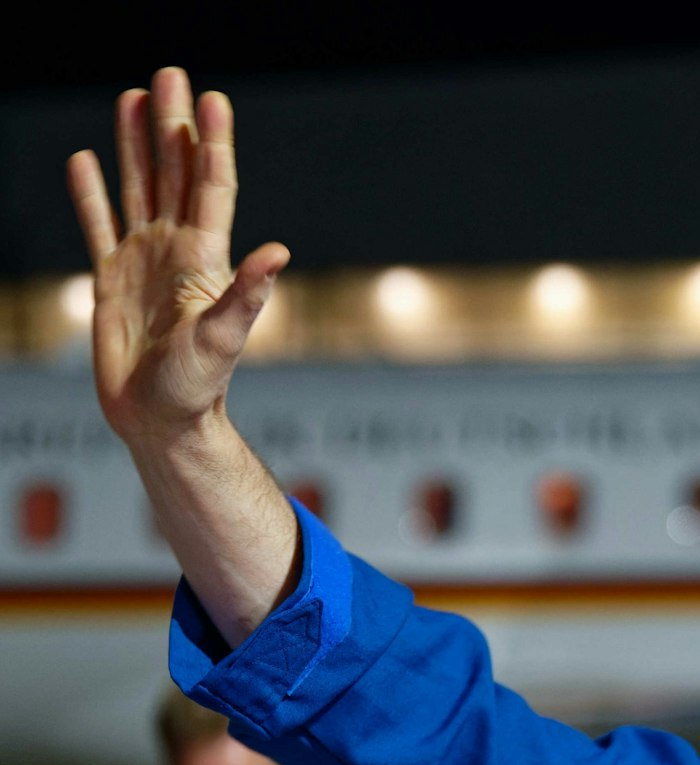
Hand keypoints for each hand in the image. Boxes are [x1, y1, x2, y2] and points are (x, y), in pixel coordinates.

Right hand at [66, 67, 288, 450]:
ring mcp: (143, 263)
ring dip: (135, 144)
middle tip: (171, 74)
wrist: (160, 420)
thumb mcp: (224, 338)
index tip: (215, 99)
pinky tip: (87, 160)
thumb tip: (278, 252)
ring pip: (138, 188)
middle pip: (173, 173)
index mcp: (205, 260)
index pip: (210, 187)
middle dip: (172, 124)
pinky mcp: (110, 281)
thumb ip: (247, 295)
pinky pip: (98, 226)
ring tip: (132, 97)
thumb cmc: (198, 387)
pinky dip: (91, 194)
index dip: (213, 143)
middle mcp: (176, 252)